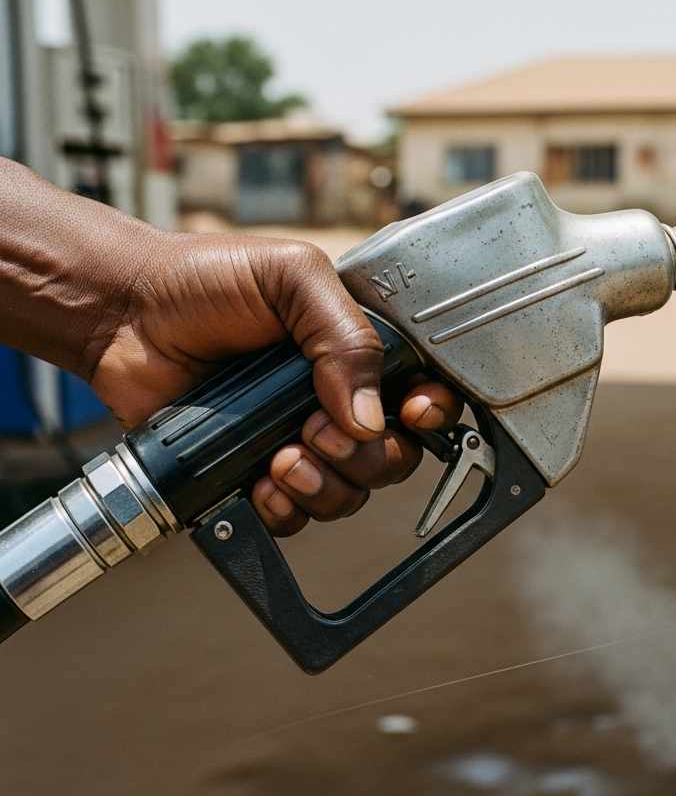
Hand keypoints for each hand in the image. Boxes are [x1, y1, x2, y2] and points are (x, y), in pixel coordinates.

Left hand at [90, 231, 461, 536]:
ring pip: (349, 495)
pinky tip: (258, 482)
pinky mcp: (255, 475)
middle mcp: (336, 403)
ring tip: (280, 459)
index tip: (410, 413)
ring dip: (325, 487)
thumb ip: (346, 336)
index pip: (423, 395)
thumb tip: (370, 420)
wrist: (126, 313)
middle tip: (315, 430)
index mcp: (358, 354)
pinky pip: (295, 518)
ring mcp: (298, 442)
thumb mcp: (292, 277)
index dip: (430, 413)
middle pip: (393, 458)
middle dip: (365, 457)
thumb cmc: (207, 280)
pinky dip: (284, 510)